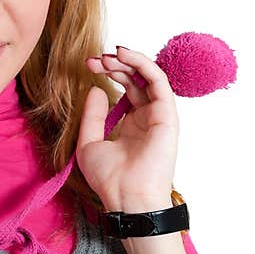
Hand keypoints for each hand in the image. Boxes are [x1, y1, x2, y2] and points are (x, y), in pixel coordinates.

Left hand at [76, 46, 177, 212]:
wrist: (126, 198)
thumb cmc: (110, 179)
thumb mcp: (89, 142)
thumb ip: (93, 116)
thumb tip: (95, 89)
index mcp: (132, 123)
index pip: (125, 88)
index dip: (107, 73)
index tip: (87, 65)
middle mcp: (147, 117)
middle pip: (136, 79)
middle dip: (114, 65)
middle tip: (93, 60)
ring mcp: (159, 115)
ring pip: (148, 77)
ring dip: (128, 61)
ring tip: (107, 55)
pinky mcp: (167, 116)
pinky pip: (159, 82)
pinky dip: (143, 64)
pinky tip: (124, 55)